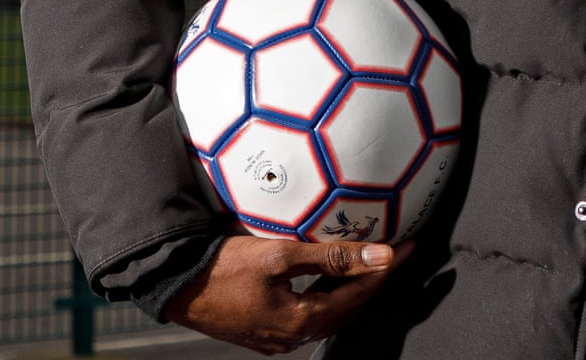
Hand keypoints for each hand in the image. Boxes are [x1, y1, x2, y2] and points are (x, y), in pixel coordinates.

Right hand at [165, 232, 412, 353]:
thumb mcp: (281, 255)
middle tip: (396, 254)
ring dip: (350, 288)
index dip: (385, 271)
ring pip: (328, 313)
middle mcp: (291, 338)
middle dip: (374, 282)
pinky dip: (327, 293)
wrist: (177, 283)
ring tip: (370, 260)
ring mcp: (277, 337)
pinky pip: (308, 312)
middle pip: (346, 310)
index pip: (357, 297)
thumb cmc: (226, 267)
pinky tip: (330, 274)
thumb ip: (331, 256)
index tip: (408, 248)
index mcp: (299, 323)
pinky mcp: (264, 329)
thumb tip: (379, 255)